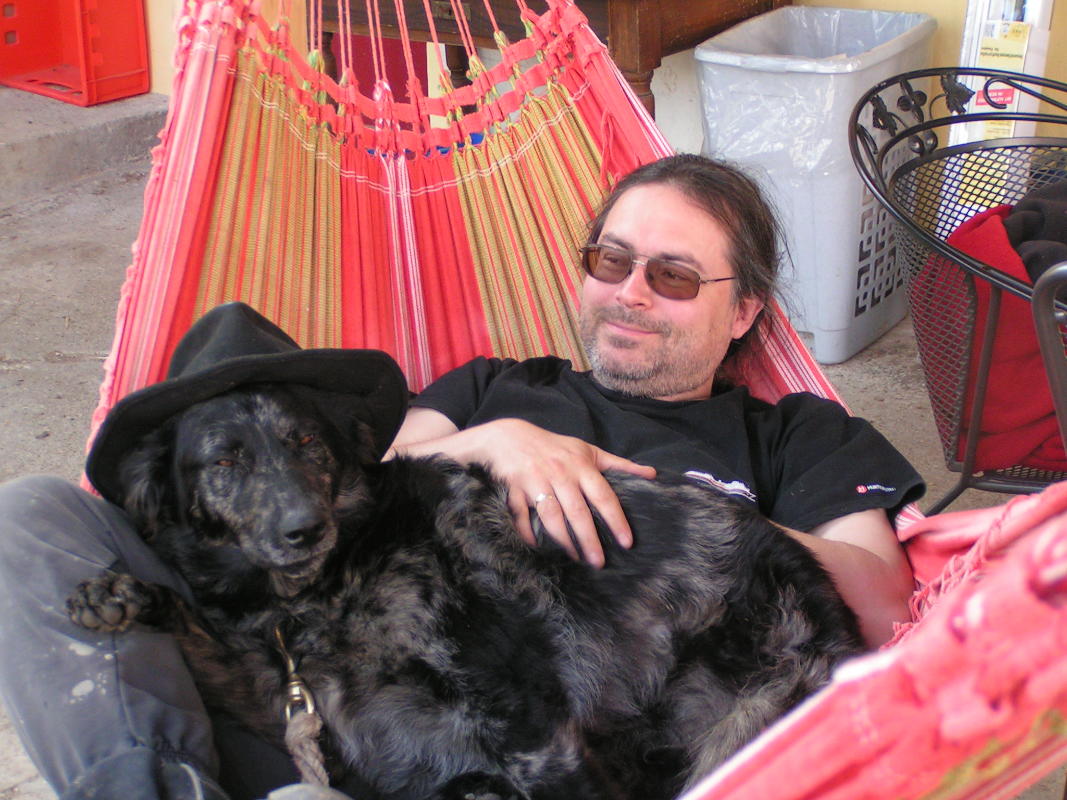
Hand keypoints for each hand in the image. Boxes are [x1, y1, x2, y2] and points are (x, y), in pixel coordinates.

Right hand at [388, 410, 655, 566]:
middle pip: (578, 512)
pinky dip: (527, 532)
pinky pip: (521, 516)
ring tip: (576, 558)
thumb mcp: (589, 451)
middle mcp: (560, 474)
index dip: (616, 520)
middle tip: (599, 562)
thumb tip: (652, 474)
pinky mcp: (515, 489)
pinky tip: (537, 546)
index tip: (627, 542)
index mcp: (581, 466)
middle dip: (589, 539)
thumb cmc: (555, 447)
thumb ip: (620, 464)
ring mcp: (536, 482)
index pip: (603, 496)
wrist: (509, 437)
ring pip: (552, 517)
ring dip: (564, 540)